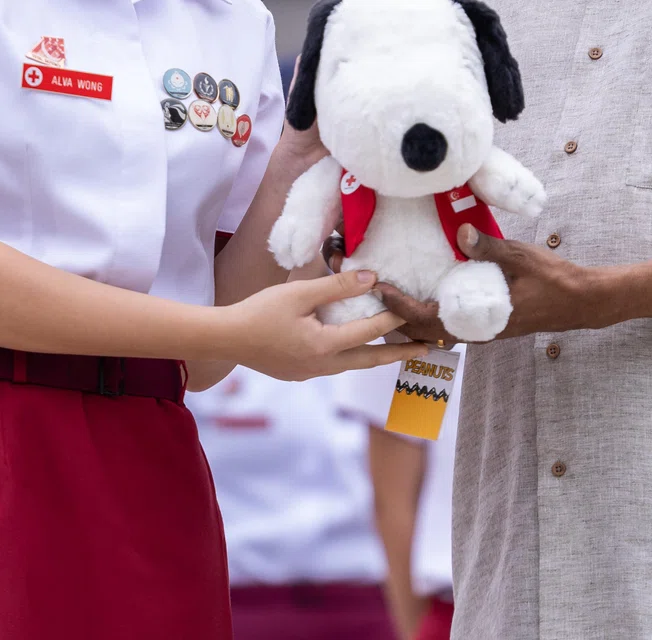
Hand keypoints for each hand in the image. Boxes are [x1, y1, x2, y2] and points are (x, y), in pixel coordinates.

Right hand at [224, 270, 427, 380]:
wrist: (225, 339)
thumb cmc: (259, 312)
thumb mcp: (300, 292)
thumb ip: (336, 286)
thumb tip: (372, 278)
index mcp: (325, 346)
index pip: (369, 331)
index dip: (393, 318)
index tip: (412, 309)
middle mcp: (323, 366)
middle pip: (370, 360)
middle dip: (399, 353)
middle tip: (425, 349)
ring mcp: (311, 373)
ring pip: (352, 364)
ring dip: (376, 356)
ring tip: (396, 350)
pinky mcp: (300, 373)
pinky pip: (334, 365)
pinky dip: (351, 356)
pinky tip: (351, 347)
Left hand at [377, 225, 612, 343]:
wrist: (581, 302)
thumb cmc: (552, 281)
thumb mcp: (520, 257)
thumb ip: (489, 247)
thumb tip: (461, 232)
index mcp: (480, 320)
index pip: (427, 321)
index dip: (400, 307)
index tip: (380, 289)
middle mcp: (476, 331)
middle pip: (424, 333)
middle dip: (397, 319)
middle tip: (374, 295)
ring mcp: (482, 330)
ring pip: (436, 333)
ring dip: (412, 319)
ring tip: (392, 297)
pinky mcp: (488, 324)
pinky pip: (451, 326)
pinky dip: (431, 316)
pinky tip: (426, 295)